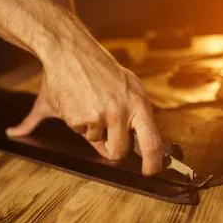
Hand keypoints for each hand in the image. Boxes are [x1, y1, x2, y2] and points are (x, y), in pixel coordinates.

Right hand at [6, 34, 162, 174]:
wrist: (69, 51)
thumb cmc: (99, 67)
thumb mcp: (128, 86)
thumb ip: (136, 114)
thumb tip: (142, 141)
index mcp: (138, 103)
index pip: (152, 142)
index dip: (152, 163)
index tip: (149, 170)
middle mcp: (121, 112)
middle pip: (119, 151)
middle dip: (112, 148)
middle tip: (106, 132)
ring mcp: (99, 117)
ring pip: (97, 141)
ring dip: (93, 129)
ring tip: (90, 102)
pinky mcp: (78, 119)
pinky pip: (80, 132)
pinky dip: (78, 122)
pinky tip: (78, 101)